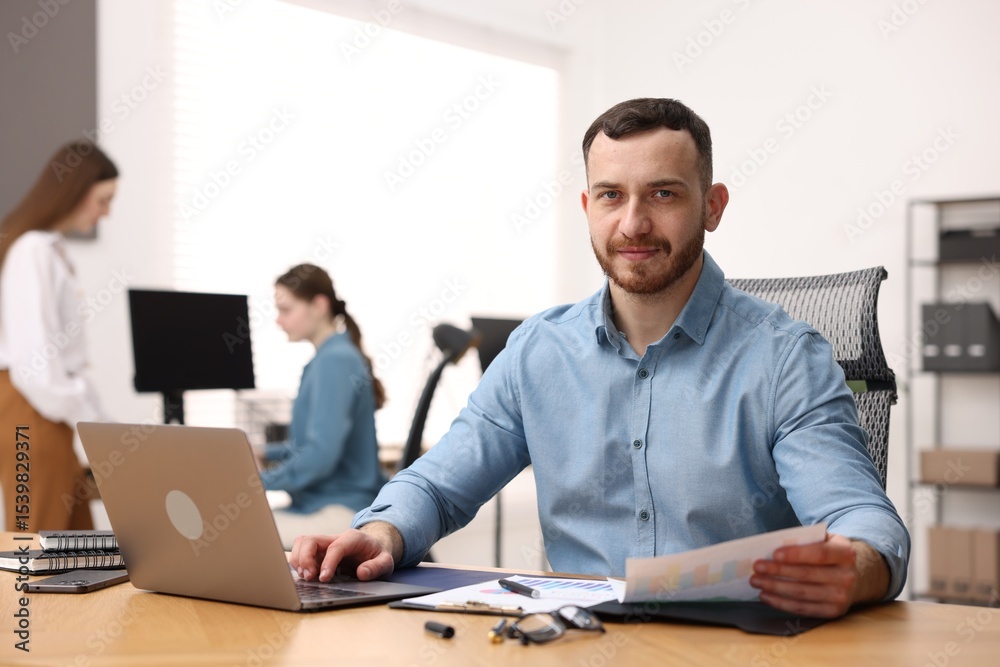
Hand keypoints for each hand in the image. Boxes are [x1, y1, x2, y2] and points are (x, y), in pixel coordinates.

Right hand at [289, 523, 400, 582]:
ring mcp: (325, 544)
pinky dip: (298, 563)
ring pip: (302, 543)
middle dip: (305, 558)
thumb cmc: (378, 555)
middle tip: (310, 578)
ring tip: (307, 578)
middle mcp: (336, 538)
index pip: (335, 547)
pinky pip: (301, 551)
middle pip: (311, 539)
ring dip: (299, 560)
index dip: (327, 562)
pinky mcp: (319, 552)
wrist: (374, 548)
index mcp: (353, 538)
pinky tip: (306, 575)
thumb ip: (377, 567)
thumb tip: (362, 573)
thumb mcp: (386, 562)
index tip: (324, 578)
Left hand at [750, 533, 885, 617]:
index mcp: (845, 553)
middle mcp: (847, 577)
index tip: (774, 554)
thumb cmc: (829, 553)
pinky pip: (802, 608)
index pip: (819, 554)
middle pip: (807, 575)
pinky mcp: (833, 612)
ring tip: (756, 581)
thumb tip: (773, 545)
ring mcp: (841, 597)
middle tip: (757, 567)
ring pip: (801, 593)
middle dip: (778, 571)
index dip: (796, 554)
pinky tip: (765, 596)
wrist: (853, 575)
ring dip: (774, 587)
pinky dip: (780, 603)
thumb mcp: (824, 540)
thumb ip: (805, 540)